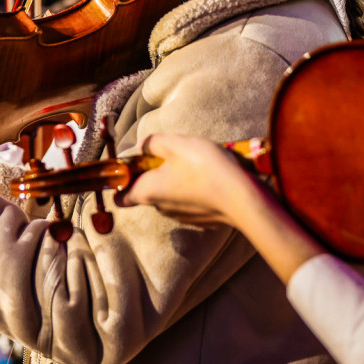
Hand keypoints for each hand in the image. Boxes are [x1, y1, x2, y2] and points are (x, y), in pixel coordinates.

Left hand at [116, 134, 261, 226]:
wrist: (243, 198)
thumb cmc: (204, 168)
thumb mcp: (174, 144)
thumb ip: (151, 143)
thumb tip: (142, 147)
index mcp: (147, 192)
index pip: (120, 198)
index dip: (122, 182)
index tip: (134, 166)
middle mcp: (161, 209)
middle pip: (147, 192)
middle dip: (155, 174)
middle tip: (173, 156)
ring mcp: (181, 216)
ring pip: (170, 196)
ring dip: (176, 181)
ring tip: (196, 164)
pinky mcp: (201, 219)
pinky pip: (190, 202)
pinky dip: (194, 191)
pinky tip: (209, 178)